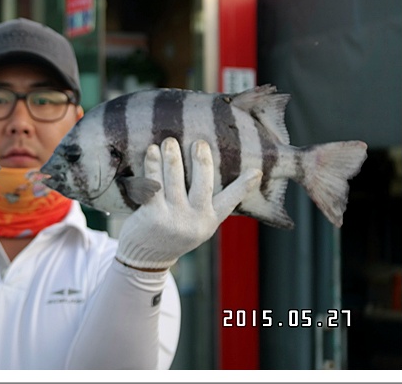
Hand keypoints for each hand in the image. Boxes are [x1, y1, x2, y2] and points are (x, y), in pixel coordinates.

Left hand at [115, 137, 261, 270]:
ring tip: (170, 141)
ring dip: (172, 156)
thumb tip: (209, 172)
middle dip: (201, 161)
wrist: (145, 259)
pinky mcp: (152, 215)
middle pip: (202, 184)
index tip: (256, 171)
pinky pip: (153, 184)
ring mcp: (173, 219)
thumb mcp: (195, 226)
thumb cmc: (172, 234)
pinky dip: (152, 165)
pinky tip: (151, 152)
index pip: (231, 202)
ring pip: (175, 179)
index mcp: (209, 222)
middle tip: (199, 142)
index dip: (244, 186)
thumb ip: (204, 205)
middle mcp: (194, 221)